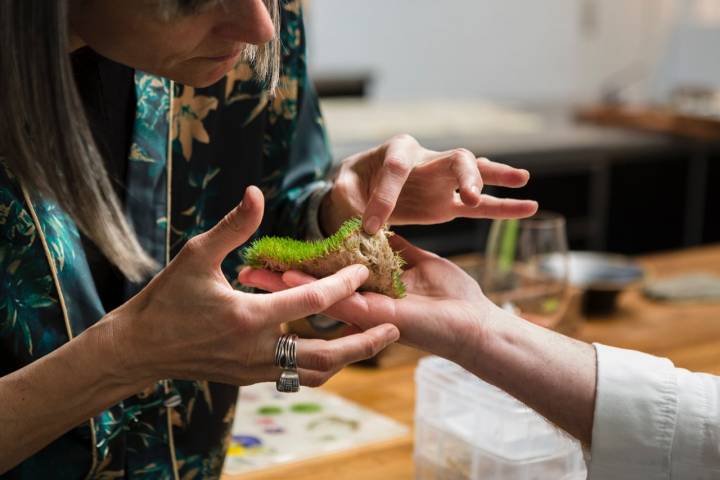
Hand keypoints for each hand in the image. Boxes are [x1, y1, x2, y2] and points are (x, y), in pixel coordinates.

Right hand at [108, 186, 399, 387]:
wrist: (139, 348)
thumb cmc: (166, 299)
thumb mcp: (196, 256)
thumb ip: (233, 227)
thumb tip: (257, 192)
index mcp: (248, 317)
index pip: (313, 300)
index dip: (344, 283)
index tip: (364, 268)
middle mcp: (257, 351)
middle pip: (326, 355)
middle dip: (364, 341)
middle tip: (394, 328)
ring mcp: (255, 370)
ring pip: (314, 372)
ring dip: (347, 358)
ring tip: (372, 341)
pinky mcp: (250, 378)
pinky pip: (295, 376)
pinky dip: (320, 363)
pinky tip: (333, 349)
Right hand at [238, 235, 494, 367]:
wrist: (477, 323)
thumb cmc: (453, 297)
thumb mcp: (418, 262)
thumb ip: (395, 248)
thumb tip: (380, 230)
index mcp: (368, 294)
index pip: (324, 278)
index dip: (297, 266)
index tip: (272, 255)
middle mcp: (359, 308)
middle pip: (310, 292)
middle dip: (276, 282)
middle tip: (246, 269)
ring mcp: (363, 316)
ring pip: (315, 300)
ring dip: (284, 287)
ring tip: (254, 273)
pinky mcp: (373, 318)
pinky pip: (337, 303)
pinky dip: (310, 290)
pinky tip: (286, 276)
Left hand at [321, 134, 537, 233]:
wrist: (358, 192)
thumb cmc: (350, 186)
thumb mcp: (342, 190)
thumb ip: (349, 200)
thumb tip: (364, 223)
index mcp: (395, 151)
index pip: (397, 168)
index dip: (384, 197)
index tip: (372, 226)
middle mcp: (425, 159)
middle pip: (454, 158)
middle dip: (464, 174)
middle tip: (470, 193)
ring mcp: (441, 181)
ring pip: (474, 175)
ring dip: (495, 178)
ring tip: (522, 179)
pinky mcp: (448, 202)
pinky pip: (479, 205)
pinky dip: (502, 206)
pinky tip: (528, 206)